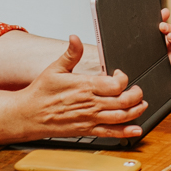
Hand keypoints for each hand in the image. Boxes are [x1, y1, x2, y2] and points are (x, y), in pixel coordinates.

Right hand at [20, 36, 148, 137]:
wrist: (28, 115)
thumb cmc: (40, 93)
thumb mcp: (55, 69)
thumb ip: (71, 54)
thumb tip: (75, 38)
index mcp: (85, 86)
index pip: (116, 83)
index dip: (124, 78)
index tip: (120, 74)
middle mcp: (90, 103)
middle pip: (124, 100)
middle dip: (136, 94)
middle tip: (137, 90)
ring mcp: (90, 118)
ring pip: (122, 116)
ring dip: (136, 111)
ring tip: (141, 105)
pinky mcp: (87, 130)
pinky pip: (111, 133)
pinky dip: (126, 132)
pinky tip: (136, 130)